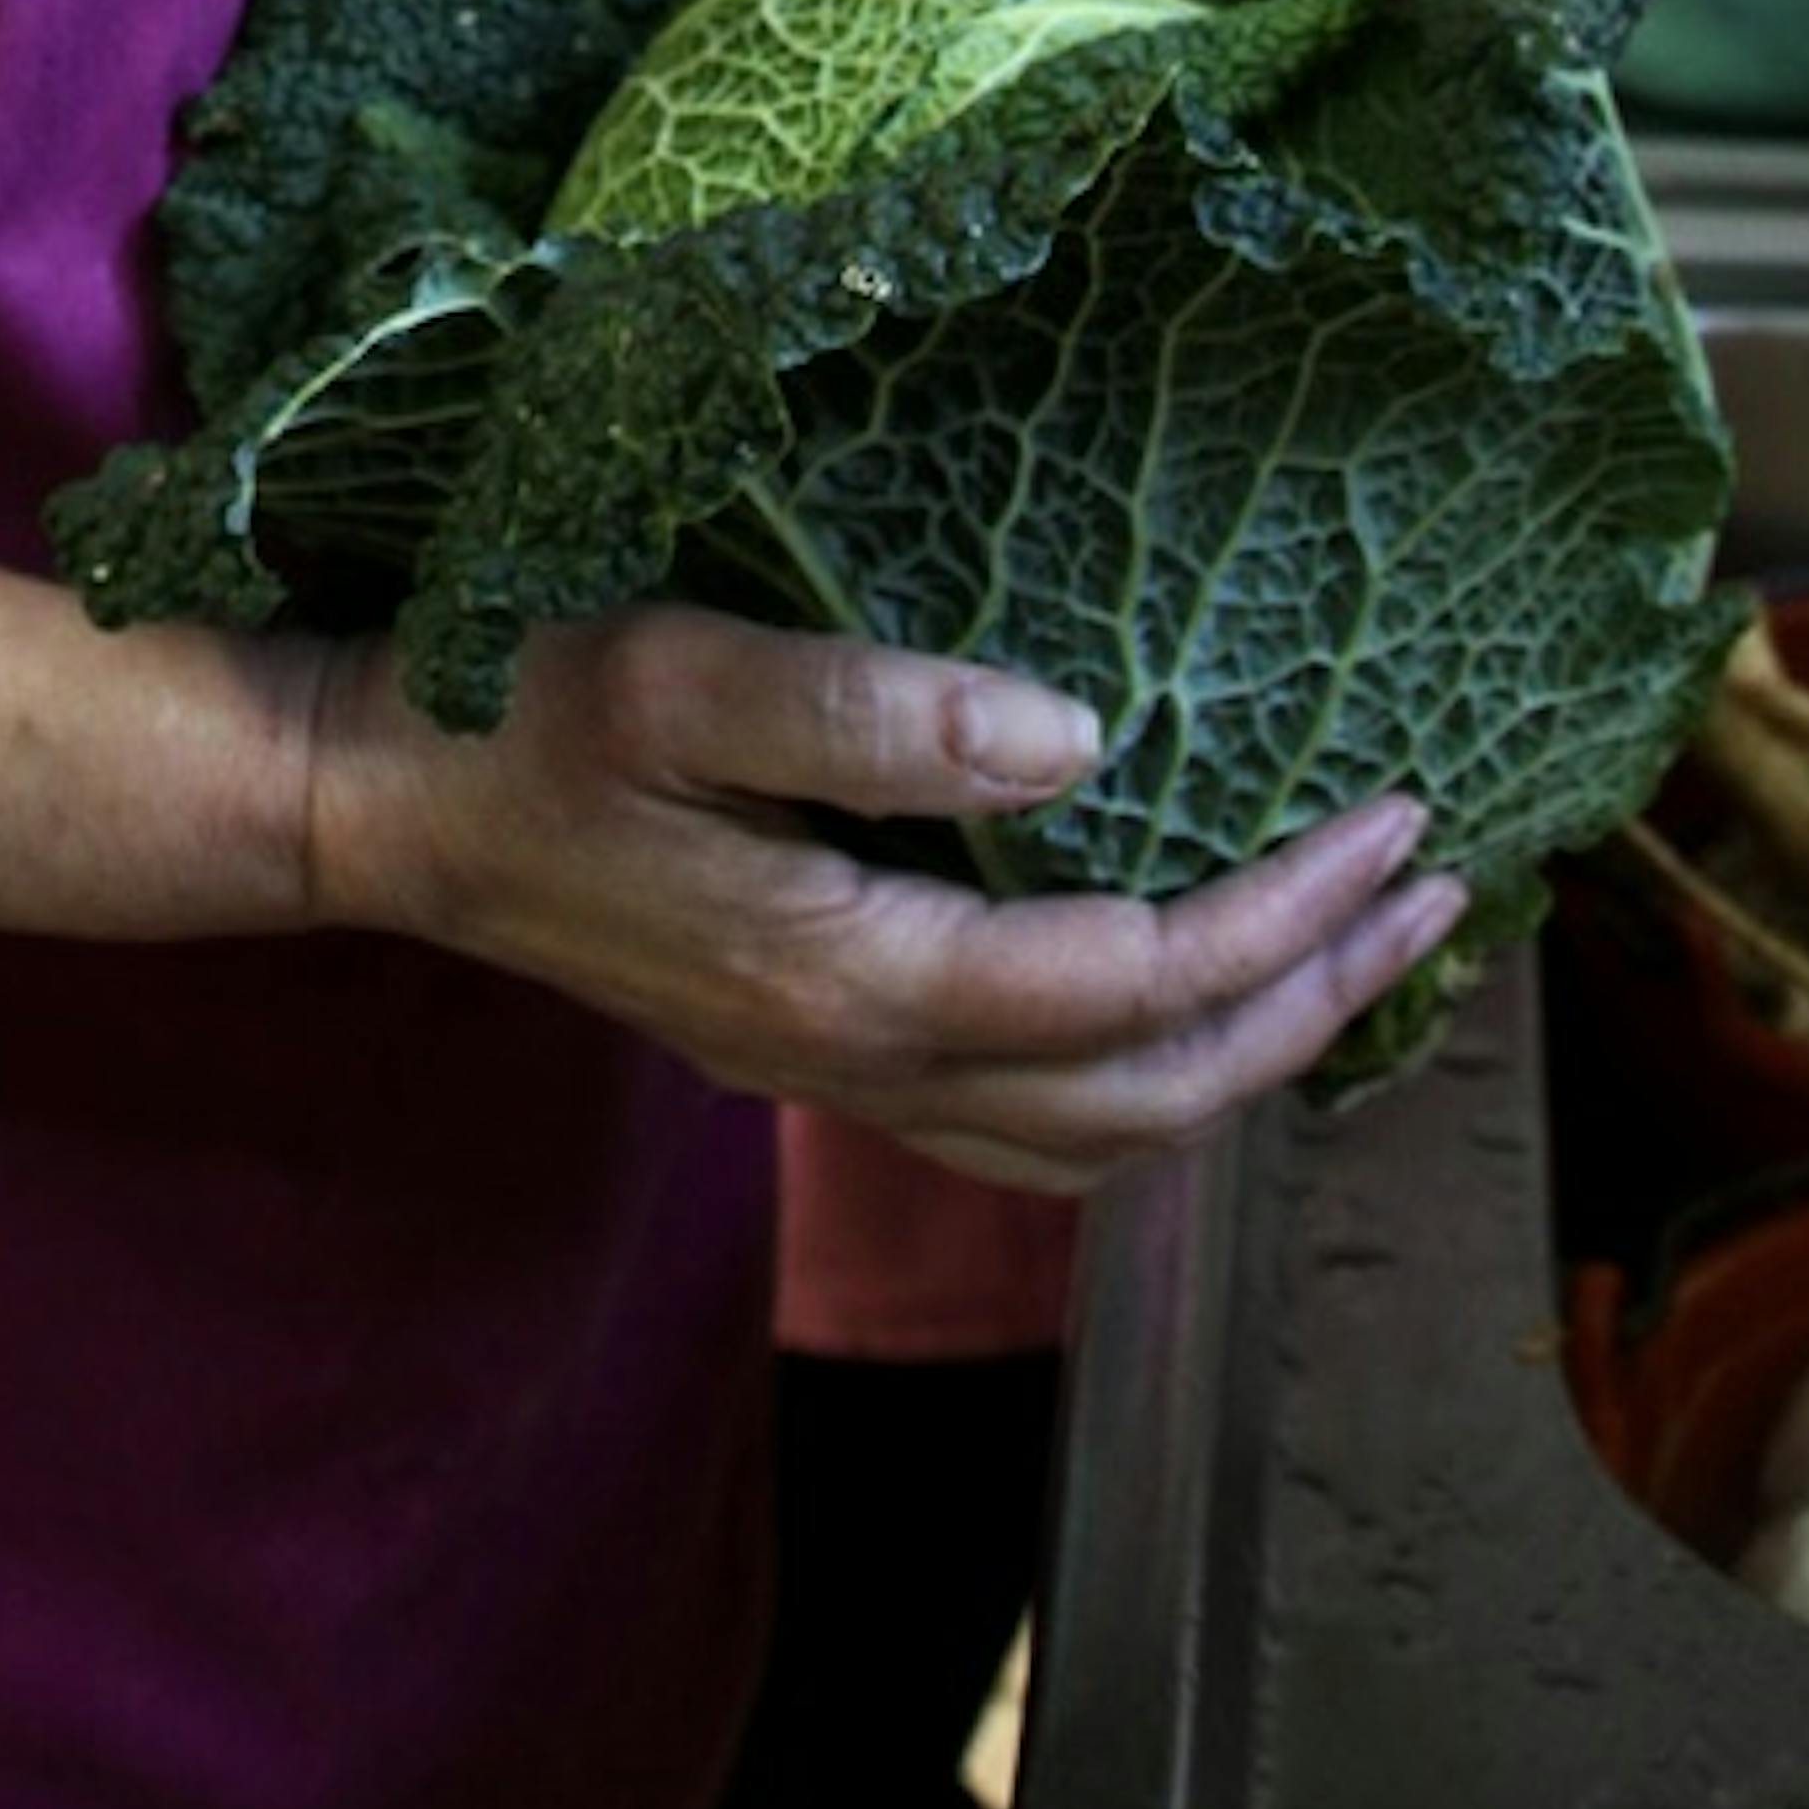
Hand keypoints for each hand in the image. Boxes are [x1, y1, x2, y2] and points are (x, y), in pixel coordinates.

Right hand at [304, 603, 1463, 1183]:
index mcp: (851, 978)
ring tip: (1353, 952)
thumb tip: (1083, 738)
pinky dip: (1145, 1071)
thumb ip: (866, 708)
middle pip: (1154, 1096)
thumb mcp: (668, 672)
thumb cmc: (505, 711)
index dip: (1290, 918)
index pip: (1137, 984)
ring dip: (1249, 1056)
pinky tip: (1174, 986)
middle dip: (1318, 1004)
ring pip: (1102, 1137)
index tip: (1405, 819)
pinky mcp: (810, 1039)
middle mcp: (861, 1059)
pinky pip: (1033, 1116)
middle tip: (1443, 891)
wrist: (366, 800)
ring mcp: (833, 1069)